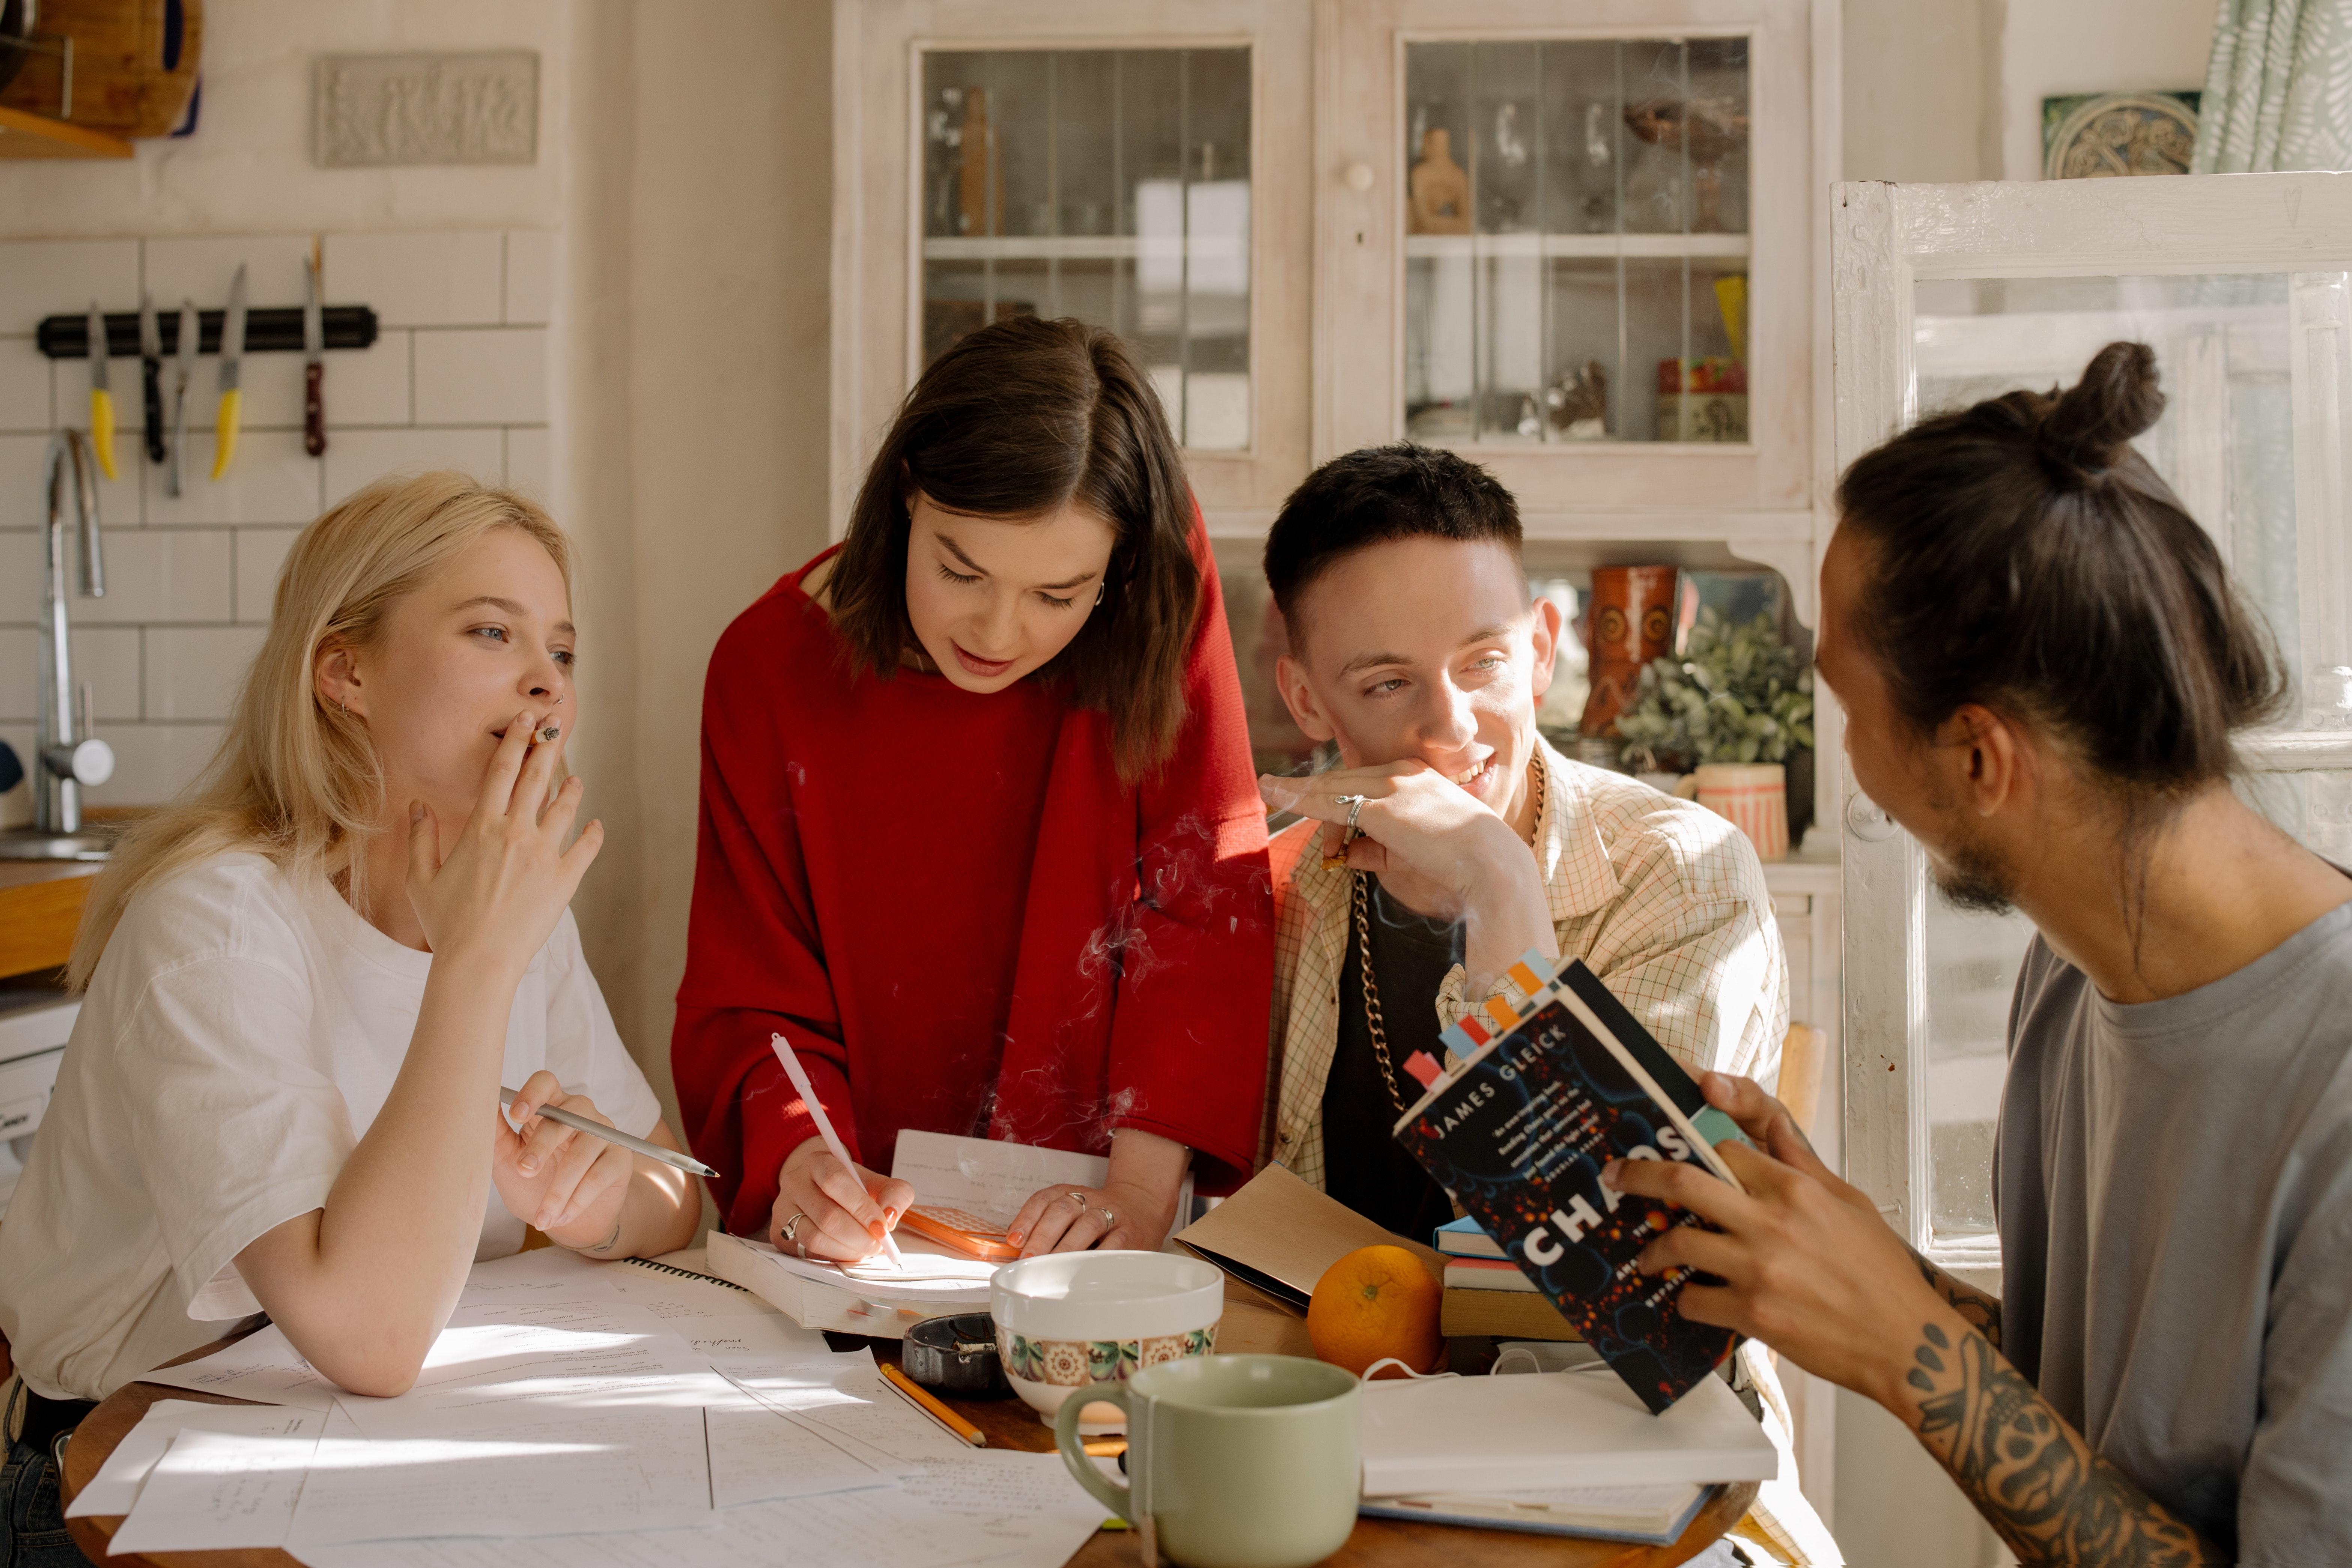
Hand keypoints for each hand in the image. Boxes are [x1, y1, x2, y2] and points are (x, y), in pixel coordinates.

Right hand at [407, 711, 602, 977]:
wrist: (477, 961)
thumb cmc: (445, 923)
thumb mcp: (420, 879)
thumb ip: (421, 838)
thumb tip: (416, 805)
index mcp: (481, 828)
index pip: (501, 771)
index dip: (514, 741)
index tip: (525, 721)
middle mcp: (515, 834)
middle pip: (535, 779)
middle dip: (545, 748)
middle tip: (554, 726)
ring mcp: (543, 856)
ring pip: (563, 809)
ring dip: (570, 790)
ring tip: (575, 779)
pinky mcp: (564, 880)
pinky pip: (586, 849)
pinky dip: (593, 835)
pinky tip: (596, 826)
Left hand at [491, 1069, 632, 1248]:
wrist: (569, 1220)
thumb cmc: (534, 1184)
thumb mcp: (507, 1161)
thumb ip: (494, 1134)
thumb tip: (474, 1103)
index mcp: (549, 1106)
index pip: (546, 1082)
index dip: (533, 1093)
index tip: (516, 1116)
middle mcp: (580, 1113)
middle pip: (566, 1115)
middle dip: (542, 1146)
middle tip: (524, 1172)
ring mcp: (604, 1133)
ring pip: (584, 1151)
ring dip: (559, 1188)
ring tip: (542, 1217)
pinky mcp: (620, 1158)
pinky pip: (600, 1174)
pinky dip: (578, 1200)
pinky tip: (561, 1217)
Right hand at [773, 1137, 913, 1262]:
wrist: (819, 1189)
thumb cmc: (851, 1187)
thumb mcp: (876, 1182)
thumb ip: (894, 1194)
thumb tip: (890, 1216)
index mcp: (818, 1162)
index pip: (836, 1181)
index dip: (861, 1207)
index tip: (882, 1227)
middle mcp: (795, 1183)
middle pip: (827, 1216)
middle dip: (858, 1236)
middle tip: (876, 1244)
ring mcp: (783, 1209)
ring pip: (814, 1238)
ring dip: (846, 1250)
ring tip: (864, 1249)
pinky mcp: (778, 1233)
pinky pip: (806, 1252)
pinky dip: (832, 1257)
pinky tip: (846, 1252)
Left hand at [1004, 1176, 1177, 1255]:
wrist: (1143, 1207)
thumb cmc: (1100, 1218)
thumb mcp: (1074, 1213)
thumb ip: (1049, 1228)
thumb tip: (1017, 1253)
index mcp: (1072, 1193)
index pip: (1045, 1199)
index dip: (1027, 1217)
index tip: (1014, 1240)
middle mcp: (1091, 1200)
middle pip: (1064, 1209)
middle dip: (1043, 1234)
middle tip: (1028, 1258)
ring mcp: (1112, 1215)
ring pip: (1088, 1224)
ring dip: (1067, 1247)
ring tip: (1051, 1267)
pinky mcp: (1130, 1234)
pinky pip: (1113, 1245)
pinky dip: (1097, 1258)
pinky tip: (1083, 1271)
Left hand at [1259, 761, 1553, 981]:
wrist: (1491, 866)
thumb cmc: (1457, 863)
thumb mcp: (1409, 852)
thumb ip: (1375, 849)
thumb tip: (1343, 854)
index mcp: (1414, 775)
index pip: (1360, 780)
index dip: (1330, 795)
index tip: (1305, 805)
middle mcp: (1402, 772)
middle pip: (1342, 780)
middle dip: (1309, 793)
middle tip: (1275, 796)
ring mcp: (1392, 786)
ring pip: (1332, 786)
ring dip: (1299, 794)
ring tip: (1269, 791)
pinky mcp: (1383, 805)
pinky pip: (1332, 801)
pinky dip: (1300, 797)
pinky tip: (1276, 793)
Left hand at [1599, 1071, 1943, 1402]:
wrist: (1907, 1342)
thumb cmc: (1881, 1273)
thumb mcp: (1849, 1203)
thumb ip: (1803, 1165)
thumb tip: (1774, 1128)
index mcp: (1795, 1189)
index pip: (1725, 1151)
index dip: (1697, 1152)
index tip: (1675, 1158)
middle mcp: (1771, 1222)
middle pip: (1683, 1182)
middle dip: (1639, 1175)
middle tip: (1618, 1177)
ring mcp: (1759, 1268)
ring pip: (1679, 1243)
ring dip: (1654, 1250)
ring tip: (1648, 1256)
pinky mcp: (1754, 1313)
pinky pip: (1694, 1299)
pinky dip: (1686, 1299)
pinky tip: (1692, 1300)